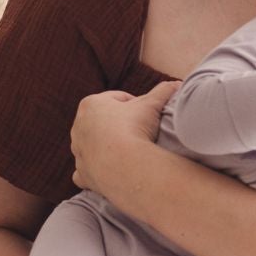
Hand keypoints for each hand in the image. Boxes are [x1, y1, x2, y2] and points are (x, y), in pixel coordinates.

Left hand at [70, 81, 180, 196]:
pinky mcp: (81, 172)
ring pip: (92, 146)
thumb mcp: (152, 105)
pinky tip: (109, 171)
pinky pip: (85, 170)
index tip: (146, 114)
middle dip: (117, 125)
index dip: (133, 105)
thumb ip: (163, 91)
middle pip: (102, 122)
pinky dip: (95, 171)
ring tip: (128, 151)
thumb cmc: (135, 129)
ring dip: (106, 147)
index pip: (116, 99)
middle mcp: (78, 126)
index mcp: (91, 104)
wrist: (126, 165)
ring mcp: (78, 150)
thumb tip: (177, 83)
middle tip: (139, 132)